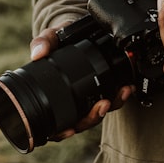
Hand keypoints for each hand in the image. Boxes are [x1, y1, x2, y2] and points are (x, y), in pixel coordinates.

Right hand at [28, 24, 134, 141]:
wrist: (76, 31)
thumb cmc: (60, 39)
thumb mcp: (51, 37)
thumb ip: (43, 42)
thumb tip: (38, 53)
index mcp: (53, 95)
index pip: (54, 122)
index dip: (60, 131)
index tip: (69, 130)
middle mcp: (70, 101)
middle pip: (80, 123)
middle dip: (91, 119)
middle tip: (102, 106)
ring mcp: (86, 98)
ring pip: (96, 115)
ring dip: (108, 108)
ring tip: (119, 93)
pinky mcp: (102, 90)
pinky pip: (111, 102)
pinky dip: (119, 98)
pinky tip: (125, 88)